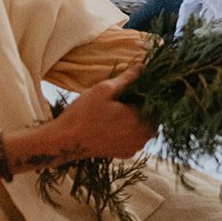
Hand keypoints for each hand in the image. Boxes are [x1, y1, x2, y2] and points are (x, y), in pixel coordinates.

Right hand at [40, 66, 154, 162]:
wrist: (65, 142)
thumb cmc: (82, 114)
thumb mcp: (103, 90)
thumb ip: (127, 78)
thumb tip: (143, 67)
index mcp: (141, 119)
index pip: (156, 102)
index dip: (147, 93)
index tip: (133, 90)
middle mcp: (143, 136)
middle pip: (153, 116)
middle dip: (142, 106)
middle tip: (124, 100)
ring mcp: (136, 146)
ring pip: (145, 127)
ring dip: (138, 119)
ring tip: (119, 111)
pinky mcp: (127, 153)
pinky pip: (136, 138)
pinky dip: (130, 131)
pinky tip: (115, 125)